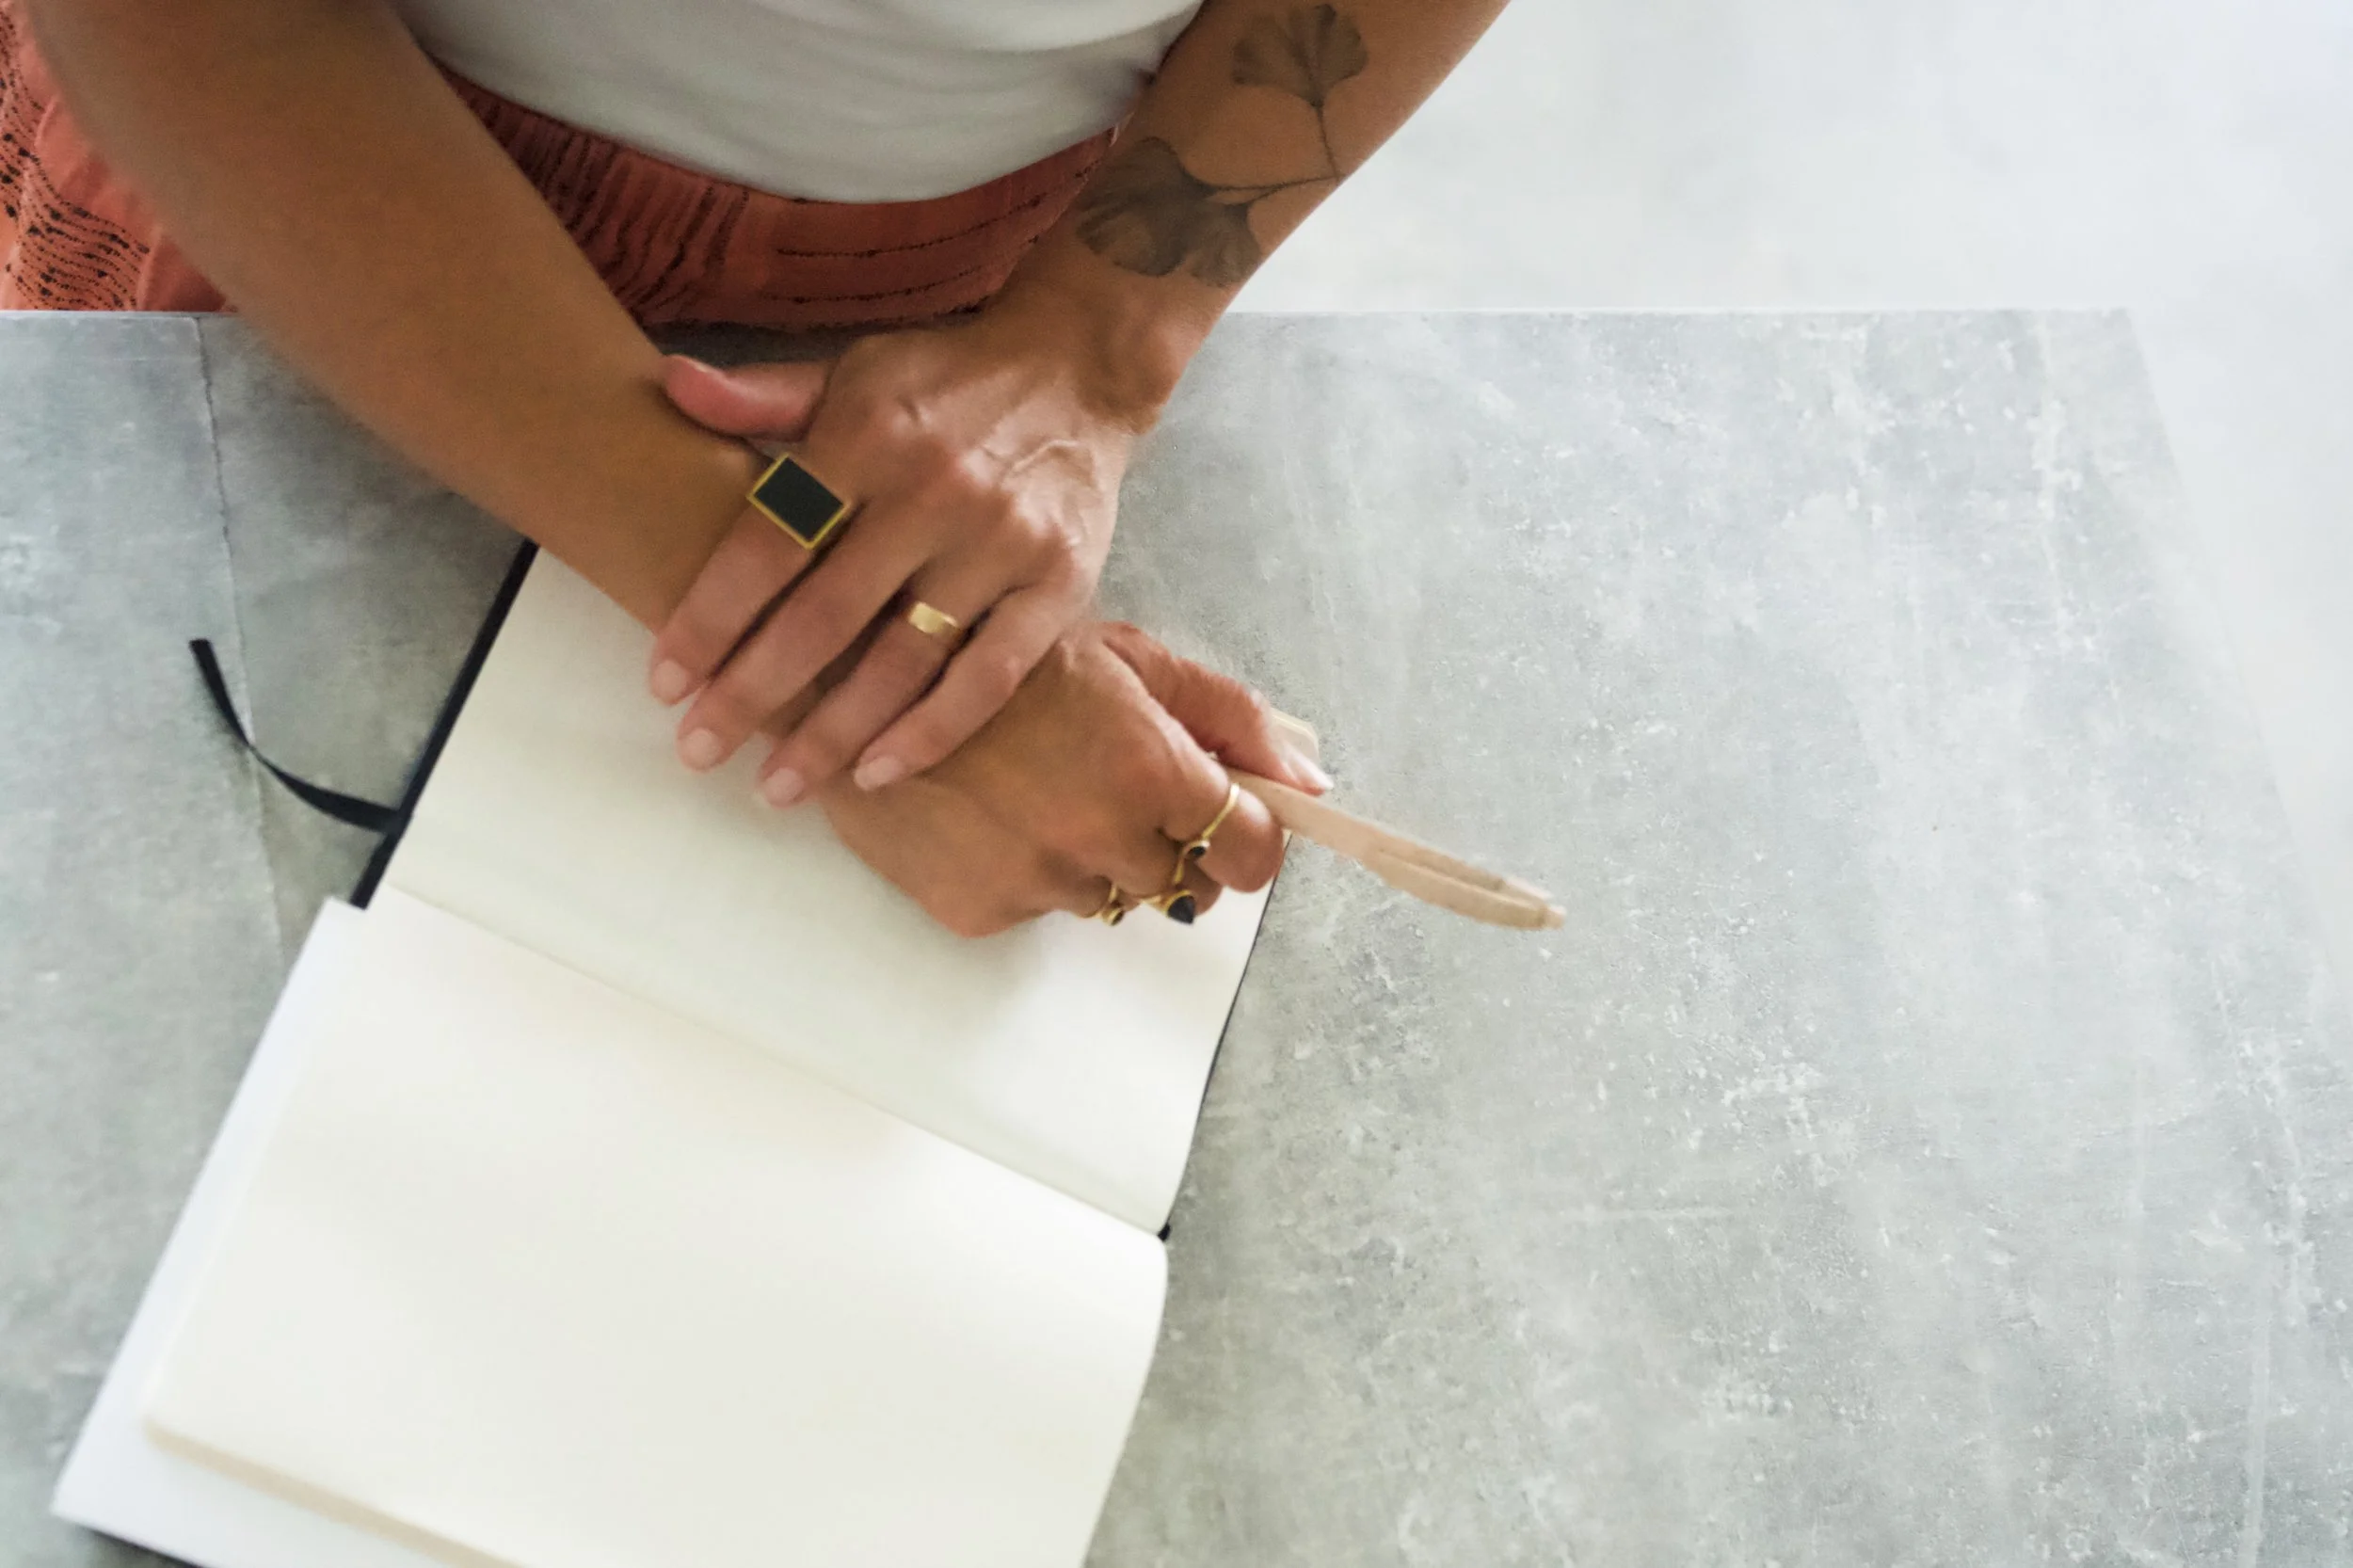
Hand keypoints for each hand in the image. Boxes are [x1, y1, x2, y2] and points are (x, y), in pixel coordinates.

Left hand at [646, 295, 1154, 807]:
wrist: (1078, 368)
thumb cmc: (946, 381)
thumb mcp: (853, 368)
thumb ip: (764, 392)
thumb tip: (673, 386)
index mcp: (868, 436)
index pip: (770, 542)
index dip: (711, 619)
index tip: (666, 683)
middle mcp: (933, 492)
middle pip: (825, 617)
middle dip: (753, 694)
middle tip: (699, 752)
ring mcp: (1001, 544)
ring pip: (902, 661)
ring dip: (834, 734)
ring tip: (779, 787)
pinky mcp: (1057, 586)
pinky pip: (987, 678)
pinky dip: (931, 733)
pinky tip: (877, 773)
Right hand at [817, 621, 1330, 936]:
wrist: (864, 672)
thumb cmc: (1006, 650)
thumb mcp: (1130, 658)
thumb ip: (1231, 719)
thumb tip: (1311, 783)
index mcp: (1153, 768)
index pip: (1251, 855)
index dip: (1246, 842)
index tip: (1226, 826)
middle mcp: (1102, 837)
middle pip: (1178, 882)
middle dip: (1158, 839)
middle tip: (1103, 782)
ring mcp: (1037, 882)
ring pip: (1104, 898)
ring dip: (1089, 858)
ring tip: (1034, 789)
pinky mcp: (978, 912)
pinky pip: (1033, 910)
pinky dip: (1021, 872)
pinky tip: (987, 812)